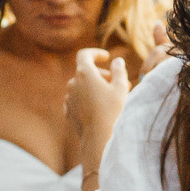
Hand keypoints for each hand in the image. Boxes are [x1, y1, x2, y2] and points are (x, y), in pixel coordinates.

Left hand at [66, 48, 132, 166]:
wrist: (98, 137)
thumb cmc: (112, 110)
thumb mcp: (121, 88)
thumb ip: (119, 71)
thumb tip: (117, 61)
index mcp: (85, 73)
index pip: (85, 54)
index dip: (96, 53)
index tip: (106, 57)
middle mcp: (73, 83)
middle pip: (86, 72)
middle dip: (102, 74)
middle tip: (117, 83)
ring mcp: (69, 97)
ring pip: (82, 86)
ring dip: (95, 88)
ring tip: (111, 98)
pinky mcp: (68, 111)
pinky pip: (78, 100)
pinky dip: (87, 99)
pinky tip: (99, 108)